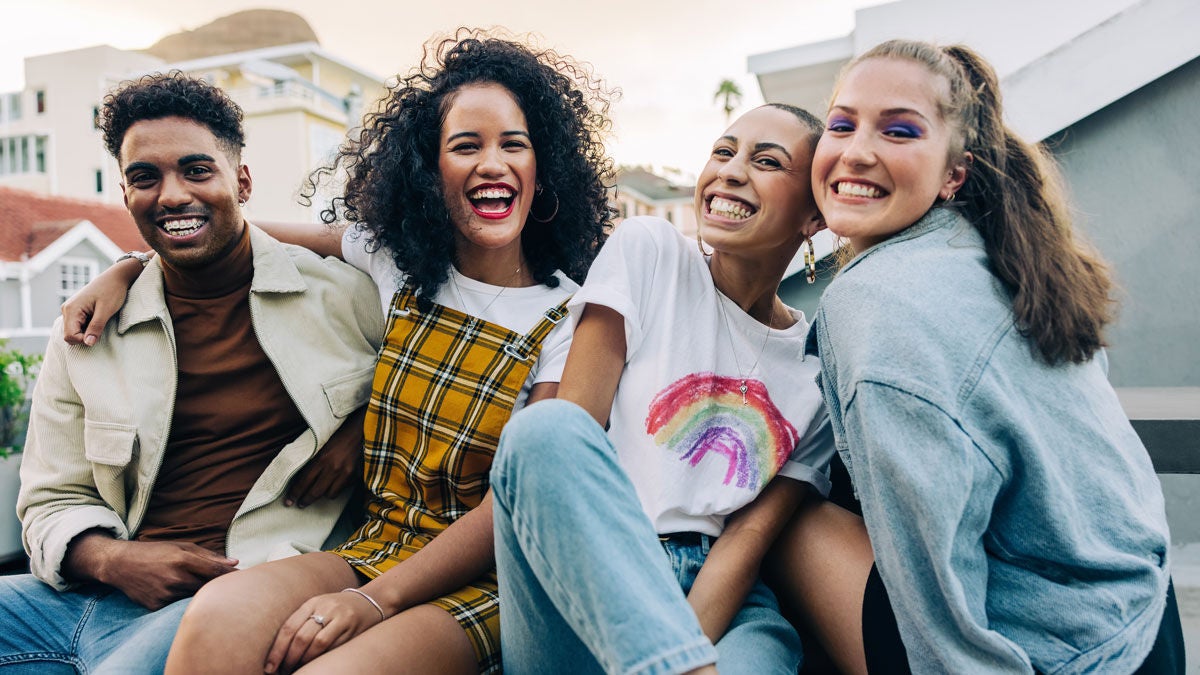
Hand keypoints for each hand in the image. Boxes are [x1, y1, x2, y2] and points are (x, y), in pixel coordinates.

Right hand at [61, 257, 144, 345]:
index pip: (69, 336)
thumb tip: (88, 343)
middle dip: (85, 336)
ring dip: (87, 331)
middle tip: (100, 327)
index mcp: (71, 309)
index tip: (98, 335)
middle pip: (70, 335)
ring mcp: (71, 309)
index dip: (83, 340)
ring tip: (99, 321)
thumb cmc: (112, 291)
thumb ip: (96, 327)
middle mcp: (67, 309)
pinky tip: (97, 319)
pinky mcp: (76, 310)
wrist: (116, 277)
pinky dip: (88, 326)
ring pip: (74, 331)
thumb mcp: (106, 311)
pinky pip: (78, 325)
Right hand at [96, 539, 238, 609]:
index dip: (232, 577)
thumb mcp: (182, 546)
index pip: (216, 572)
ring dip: (201, 595)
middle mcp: (175, 578)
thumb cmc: (155, 552)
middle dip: (219, 587)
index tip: (245, 579)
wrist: (120, 564)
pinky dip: (182, 600)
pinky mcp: (156, 606)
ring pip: (194, 598)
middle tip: (229, 587)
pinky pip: (177, 606)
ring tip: (199, 587)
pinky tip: (177, 592)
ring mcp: (165, 594)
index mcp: (183, 560)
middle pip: (208, 588)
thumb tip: (235, 562)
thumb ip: (209, 555)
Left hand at [264, 590, 383, 673]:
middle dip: (288, 658)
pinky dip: (320, 658)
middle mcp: (326, 608)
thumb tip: (279, 651)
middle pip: (301, 637)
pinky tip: (314, 664)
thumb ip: (301, 622)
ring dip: (304, 661)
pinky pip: (333, 647)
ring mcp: (341, 618)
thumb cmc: (338, 609)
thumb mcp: (319, 607)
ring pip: (317, 644)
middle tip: (282, 671)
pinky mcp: (353, 629)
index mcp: (313, 602)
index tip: (269, 666)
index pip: (289, 627)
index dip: (277, 649)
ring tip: (296, 669)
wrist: (372, 600)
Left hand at [285, 407, 365, 507]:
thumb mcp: (320, 446)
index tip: (289, 501)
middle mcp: (333, 468)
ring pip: (329, 494)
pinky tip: (334, 484)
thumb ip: (312, 461)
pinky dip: (336, 488)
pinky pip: (342, 490)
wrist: (360, 431)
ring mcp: (345, 473)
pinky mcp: (354, 476)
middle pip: (315, 492)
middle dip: (306, 500)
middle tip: (300, 504)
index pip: (304, 481)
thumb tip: (300, 478)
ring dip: (323, 494)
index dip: (295, 493)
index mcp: (321, 458)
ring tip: (319, 491)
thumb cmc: (338, 436)